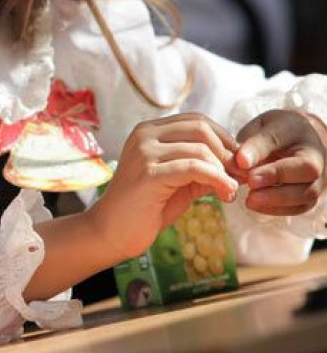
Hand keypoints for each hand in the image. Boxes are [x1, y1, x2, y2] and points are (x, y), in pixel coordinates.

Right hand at [92, 114, 238, 260]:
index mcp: (149, 131)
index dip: (224, 139)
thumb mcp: (180, 182)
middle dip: (228, 153)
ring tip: (231, 191)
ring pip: (201, 149)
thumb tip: (240, 163)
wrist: (113, 232)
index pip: (197, 120)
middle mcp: (144, 135)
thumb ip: (203, 168)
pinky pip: (194, 168)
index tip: (238, 164)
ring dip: (225, 171)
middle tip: (240, 177)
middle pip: (201, 128)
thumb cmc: (146, 208)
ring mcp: (144, 152)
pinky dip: (218, 180)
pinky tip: (226, 195)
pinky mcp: (148, 174)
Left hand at [231, 110, 325, 215]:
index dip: (263, 153)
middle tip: (250, 182)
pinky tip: (255, 205)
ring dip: (276, 199)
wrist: (291, 142)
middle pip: (308, 171)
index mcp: (301, 133)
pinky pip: (299, 207)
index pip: (286, 142)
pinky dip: (277, 209)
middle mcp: (317, 158)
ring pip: (306, 194)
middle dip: (277, 178)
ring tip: (249, 199)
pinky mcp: (309, 196)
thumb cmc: (273, 132)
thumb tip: (240, 162)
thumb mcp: (261, 127)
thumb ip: (252, 144)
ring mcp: (317, 179)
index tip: (241, 162)